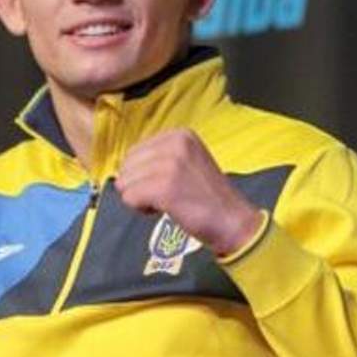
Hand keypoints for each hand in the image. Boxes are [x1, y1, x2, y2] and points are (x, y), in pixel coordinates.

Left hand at [114, 129, 263, 255]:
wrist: (233, 221)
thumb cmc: (207, 197)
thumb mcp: (188, 162)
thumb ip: (159, 158)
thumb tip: (122, 170)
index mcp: (180, 135)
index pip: (134, 151)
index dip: (142, 173)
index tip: (166, 184)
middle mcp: (175, 144)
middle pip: (126, 166)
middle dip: (138, 185)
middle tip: (164, 196)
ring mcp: (169, 164)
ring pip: (125, 183)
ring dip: (140, 198)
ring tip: (167, 202)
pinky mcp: (164, 187)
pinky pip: (129, 198)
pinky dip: (141, 209)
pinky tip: (162, 210)